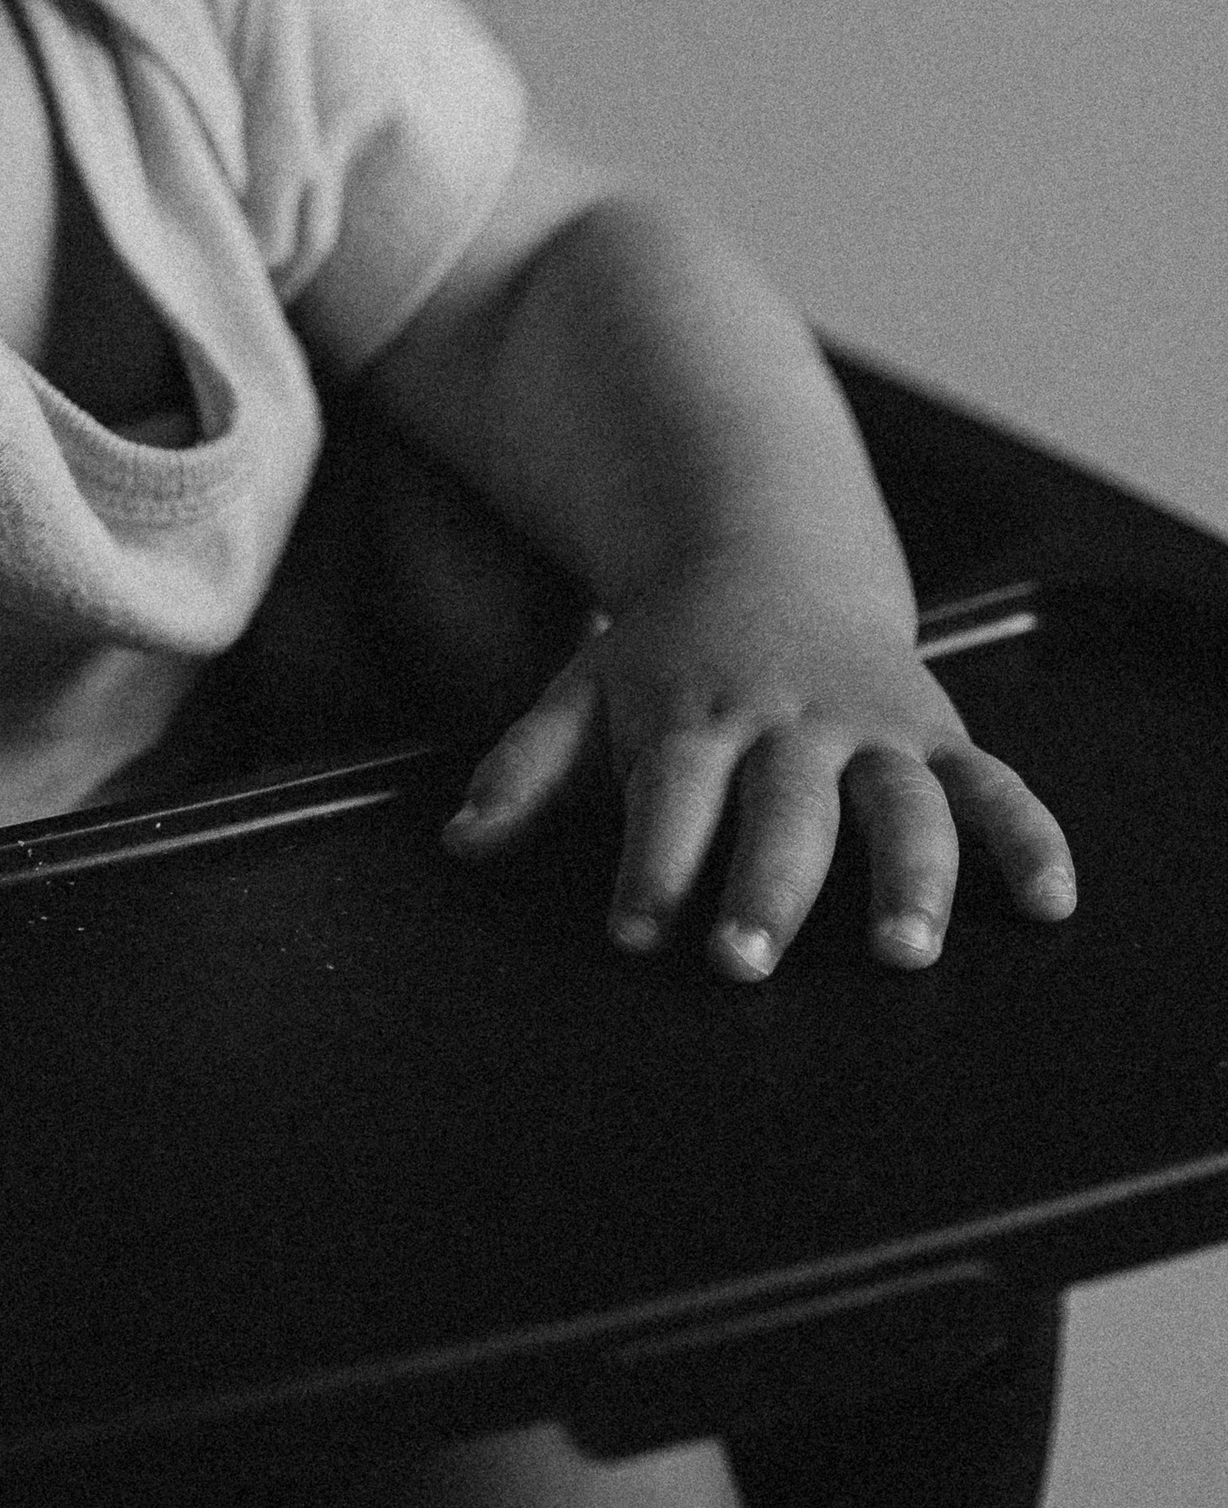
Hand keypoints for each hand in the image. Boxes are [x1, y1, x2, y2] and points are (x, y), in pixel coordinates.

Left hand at [441, 556, 1077, 980]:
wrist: (763, 548)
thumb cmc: (666, 654)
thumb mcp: (583, 690)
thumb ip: (527, 769)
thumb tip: (459, 844)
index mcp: (694, 713)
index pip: (670, 795)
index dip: (652, 864)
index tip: (635, 932)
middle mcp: (788, 722)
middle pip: (783, 809)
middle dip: (766, 885)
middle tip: (745, 958)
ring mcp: (872, 726)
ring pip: (900, 802)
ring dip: (907, 875)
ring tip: (903, 950)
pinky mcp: (938, 732)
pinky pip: (995, 785)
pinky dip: (1029, 840)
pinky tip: (1047, 903)